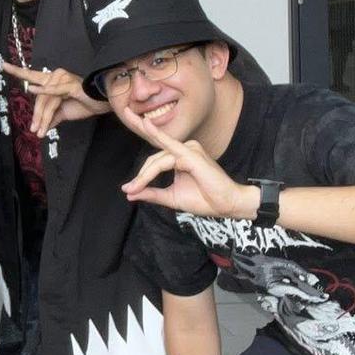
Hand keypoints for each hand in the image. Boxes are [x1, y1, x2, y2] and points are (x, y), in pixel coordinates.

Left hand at [3, 62, 105, 133]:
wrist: (101, 103)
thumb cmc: (83, 104)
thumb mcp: (63, 113)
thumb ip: (51, 118)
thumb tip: (42, 128)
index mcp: (51, 80)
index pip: (32, 75)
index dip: (18, 71)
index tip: (3, 65)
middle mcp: (55, 76)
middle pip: (39, 98)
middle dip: (37, 116)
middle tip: (35, 130)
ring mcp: (62, 79)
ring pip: (46, 101)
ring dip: (43, 117)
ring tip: (40, 131)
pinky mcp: (70, 85)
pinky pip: (54, 91)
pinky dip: (43, 91)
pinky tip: (32, 90)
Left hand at [115, 104, 251, 218]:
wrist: (226, 206)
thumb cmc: (204, 199)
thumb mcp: (171, 197)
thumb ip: (152, 193)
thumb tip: (129, 193)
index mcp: (180, 156)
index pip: (155, 159)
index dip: (141, 175)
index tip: (128, 189)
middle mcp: (185, 149)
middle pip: (154, 157)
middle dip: (140, 174)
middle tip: (127, 187)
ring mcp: (189, 150)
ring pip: (158, 160)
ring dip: (144, 175)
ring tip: (134, 188)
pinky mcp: (192, 156)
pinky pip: (167, 159)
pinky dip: (152, 168)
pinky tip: (143, 169)